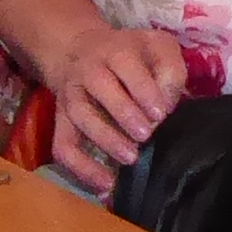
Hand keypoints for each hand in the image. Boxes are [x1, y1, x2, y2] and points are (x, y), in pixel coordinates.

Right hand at [42, 22, 190, 180]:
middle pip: (100, 86)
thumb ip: (169, 68)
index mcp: (116, 50)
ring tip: (130, 158)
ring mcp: (72, 96)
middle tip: (145, 135)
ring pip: (80, 115)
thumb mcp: (156, 46)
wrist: (79, 52)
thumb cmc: (130, 55)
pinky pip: (63, 145)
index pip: (125, 64)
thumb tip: (168, 103)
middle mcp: (89, 70)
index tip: (159, 113)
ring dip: (104, 138)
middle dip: (122, 112)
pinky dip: (81, 167)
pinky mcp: (62, 121)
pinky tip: (105, 184)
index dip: (142, 88)